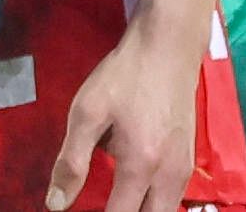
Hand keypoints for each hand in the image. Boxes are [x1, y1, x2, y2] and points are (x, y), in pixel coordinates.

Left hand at [47, 15, 200, 211]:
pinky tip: (132, 187)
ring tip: (114, 198)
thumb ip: (71, 162)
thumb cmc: (122, 79)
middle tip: (101, 206)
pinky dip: (153, 201)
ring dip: (140, 209)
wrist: (167, 50)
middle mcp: (170, 177)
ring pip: (165, 211)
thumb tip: (56, 205)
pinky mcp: (189, 161)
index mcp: (140, 166)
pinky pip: (172, 197)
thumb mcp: (86, 113)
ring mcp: (184, 170)